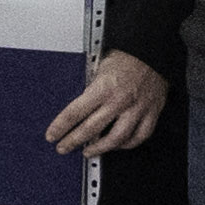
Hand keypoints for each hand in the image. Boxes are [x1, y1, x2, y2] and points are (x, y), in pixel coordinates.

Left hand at [50, 46, 171, 153]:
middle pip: (91, 129)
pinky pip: (140, 136)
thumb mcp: (99, 67)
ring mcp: (137, 109)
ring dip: (100, 148)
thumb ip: (89, 89)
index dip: (60, 127)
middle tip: (63, 147)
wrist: (152, 52)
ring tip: (89, 151)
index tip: (52, 135)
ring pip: (117, 138)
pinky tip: (118, 145)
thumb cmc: (126, 58)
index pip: (74, 112)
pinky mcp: (151, 113)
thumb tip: (76, 105)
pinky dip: (128, 144)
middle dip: (73, 141)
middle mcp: (120, 101)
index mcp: (103, 88)